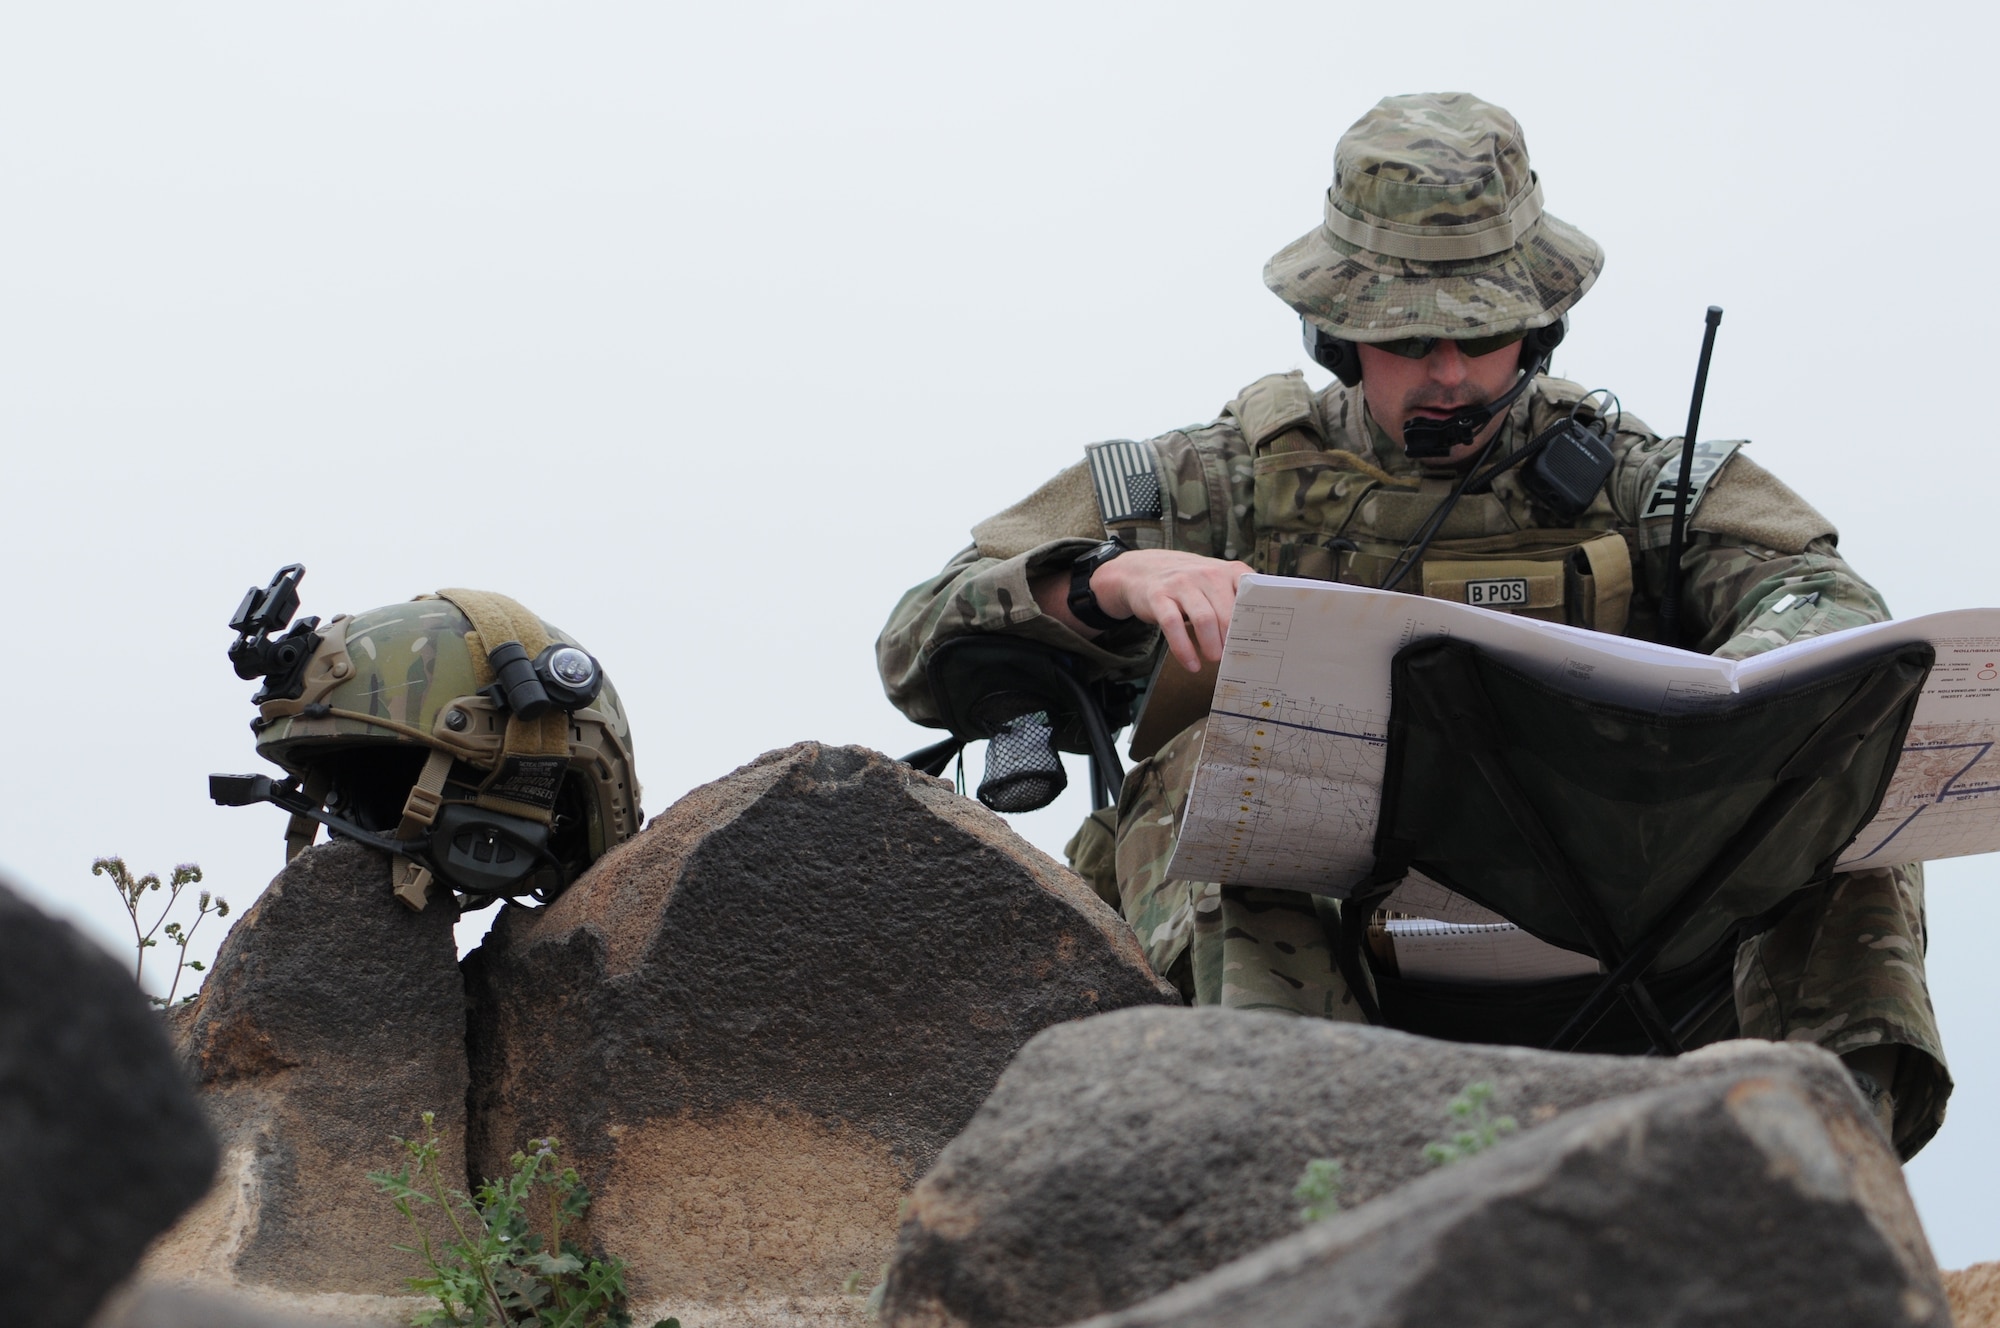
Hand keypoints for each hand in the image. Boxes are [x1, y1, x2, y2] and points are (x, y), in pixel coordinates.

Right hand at [1037, 550, 1250, 672]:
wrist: (1142, 570)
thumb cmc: (1187, 583)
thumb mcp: (1213, 582)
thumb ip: (1235, 599)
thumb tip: (1259, 635)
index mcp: (1226, 571)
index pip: (1250, 594)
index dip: (1257, 620)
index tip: (1262, 643)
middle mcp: (1206, 574)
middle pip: (1227, 612)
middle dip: (1232, 641)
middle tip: (1235, 659)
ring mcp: (1181, 584)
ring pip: (1204, 619)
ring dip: (1212, 646)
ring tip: (1215, 660)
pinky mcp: (1159, 597)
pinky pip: (1173, 626)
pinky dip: (1184, 650)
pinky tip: (1191, 664)